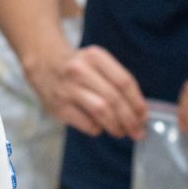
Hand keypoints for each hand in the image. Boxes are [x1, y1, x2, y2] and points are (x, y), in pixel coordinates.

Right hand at [25, 43, 145, 138]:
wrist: (43, 64)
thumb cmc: (79, 67)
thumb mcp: (97, 63)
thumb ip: (116, 82)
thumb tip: (138, 113)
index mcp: (95, 56)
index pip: (124, 81)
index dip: (137, 102)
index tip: (144, 116)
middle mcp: (80, 70)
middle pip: (114, 99)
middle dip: (130, 119)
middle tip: (137, 131)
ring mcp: (67, 89)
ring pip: (101, 112)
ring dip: (116, 126)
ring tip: (121, 132)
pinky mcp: (59, 107)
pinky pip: (87, 124)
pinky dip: (98, 129)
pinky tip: (100, 127)